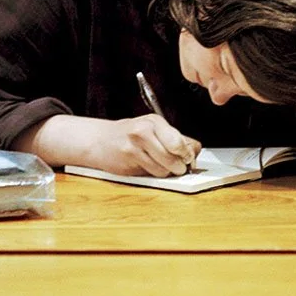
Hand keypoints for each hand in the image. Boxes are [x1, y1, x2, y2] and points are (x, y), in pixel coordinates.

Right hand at [14, 113, 200, 176]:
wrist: (99, 140)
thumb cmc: (129, 134)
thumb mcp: (153, 128)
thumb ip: (174, 138)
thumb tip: (195, 150)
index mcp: (154, 121)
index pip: (180, 141)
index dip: (188, 154)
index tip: (189, 158)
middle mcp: (144, 131)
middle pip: (174, 157)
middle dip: (180, 166)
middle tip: (179, 166)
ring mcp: (134, 147)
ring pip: (164, 169)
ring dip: (167, 172)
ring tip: (160, 165)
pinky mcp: (128, 162)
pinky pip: (151, 174)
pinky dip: (155, 174)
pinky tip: (148, 166)